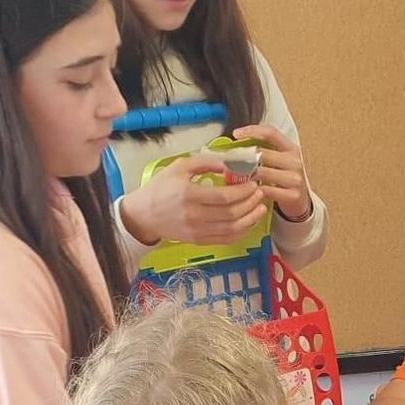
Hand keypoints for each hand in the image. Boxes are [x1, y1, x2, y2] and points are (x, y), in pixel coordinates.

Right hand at [117, 154, 267, 246]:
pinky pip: (225, 239)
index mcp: (189, 195)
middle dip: (250, 203)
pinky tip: (247, 221)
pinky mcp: (198, 242)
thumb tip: (231, 162)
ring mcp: (197, 231)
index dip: (243, 191)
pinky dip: (240, 231)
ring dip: (250, 219)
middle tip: (260, 193)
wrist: (144, 214)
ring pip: (232, 229)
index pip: (224, 196)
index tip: (253, 183)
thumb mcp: (180, 166)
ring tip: (260, 208)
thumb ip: (206, 162)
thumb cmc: (162, 186)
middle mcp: (194, 216)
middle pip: (231, 213)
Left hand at [231, 123, 312, 220]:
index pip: (271, 133)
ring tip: (235, 177)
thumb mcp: (280, 161)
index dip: (252, 131)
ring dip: (245, 175)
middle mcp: (295, 161)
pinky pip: (266, 190)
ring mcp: (295, 179)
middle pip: (263, 153)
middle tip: (229, 161)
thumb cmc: (285, 178)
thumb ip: (264, 151)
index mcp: (291, 149)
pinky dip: (254, 191)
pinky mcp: (292, 195)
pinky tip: (248, 191)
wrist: (301, 201)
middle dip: (242, 157)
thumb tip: (237, 145)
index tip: (236, 134)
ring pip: (262, 172)